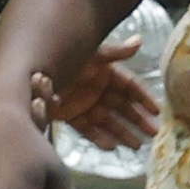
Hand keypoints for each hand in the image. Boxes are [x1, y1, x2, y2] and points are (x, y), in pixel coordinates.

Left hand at [43, 36, 159, 150]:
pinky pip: (88, 129)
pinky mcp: (70, 116)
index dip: (144, 99)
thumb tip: (140, 41)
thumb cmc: (65, 61)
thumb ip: (116, 52)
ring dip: (123, 133)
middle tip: (154, 134)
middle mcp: (97, 90)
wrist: (32, 75)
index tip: (158, 112)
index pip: (130, 88)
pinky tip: (112, 147)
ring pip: (108, 121)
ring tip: (137, 146)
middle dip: (138, 120)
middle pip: (122, 108)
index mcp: (105, 73)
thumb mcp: (93, 56)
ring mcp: (84, 104)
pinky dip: (99, 138)